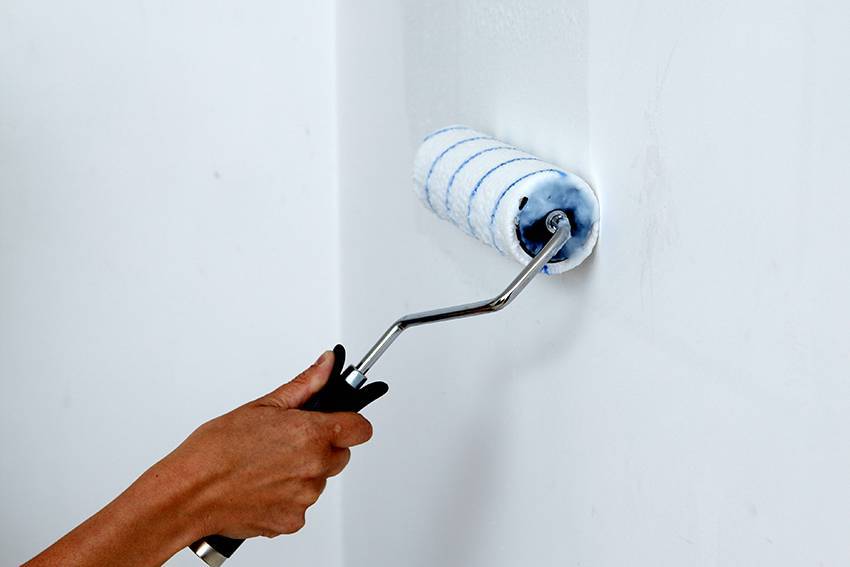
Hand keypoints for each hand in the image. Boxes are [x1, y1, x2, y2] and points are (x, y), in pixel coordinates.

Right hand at [163, 350, 372, 538]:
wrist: (188, 494)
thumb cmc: (216, 450)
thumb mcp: (262, 406)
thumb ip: (304, 385)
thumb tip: (326, 364)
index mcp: (311, 434)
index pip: (359, 428)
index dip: (350, 422)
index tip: (339, 420)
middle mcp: (314, 468)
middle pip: (339, 455)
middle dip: (321, 447)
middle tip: (287, 443)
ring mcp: (304, 498)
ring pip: (318, 481)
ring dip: (302, 473)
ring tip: (266, 466)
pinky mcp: (292, 522)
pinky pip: (300, 506)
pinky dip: (286, 498)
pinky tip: (261, 487)